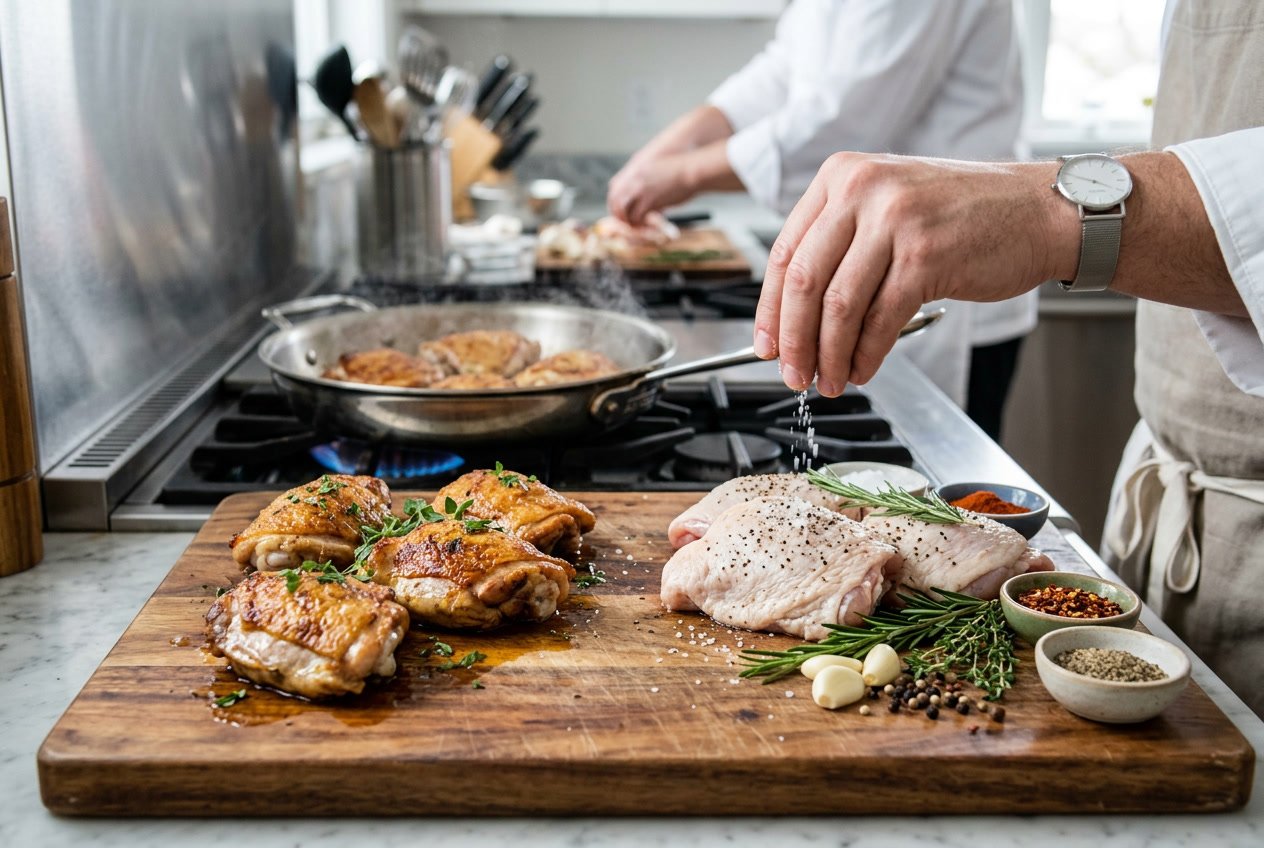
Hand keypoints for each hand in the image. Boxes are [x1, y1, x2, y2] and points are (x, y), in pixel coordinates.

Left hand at [607, 153, 697, 224]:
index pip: (614, 186)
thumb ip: (650, 184)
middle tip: (624, 222)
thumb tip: (653, 202)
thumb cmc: (683, 170)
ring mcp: (639, 190)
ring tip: (634, 227)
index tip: (621, 209)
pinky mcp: (648, 201)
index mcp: (635, 170)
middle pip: (614, 199)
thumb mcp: (660, 172)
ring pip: (622, 210)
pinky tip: (644, 227)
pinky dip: (638, 225)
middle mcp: (633, 179)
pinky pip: (636, 217)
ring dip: (627, 220)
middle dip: (617, 212)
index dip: (615, 200)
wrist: (692, 169)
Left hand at [755, 153, 1076, 395]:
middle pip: (804, 282)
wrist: (1038, 209)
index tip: (767, 346)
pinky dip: (865, 354)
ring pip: (838, 306)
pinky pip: (880, 320)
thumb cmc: (963, 214)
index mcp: (842, 176)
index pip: (786, 252)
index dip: (769, 309)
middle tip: (792, 374)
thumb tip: (795, 315)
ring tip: (829, 381)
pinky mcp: (925, 256)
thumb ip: (841, 243)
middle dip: (794, 340)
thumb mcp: (888, 205)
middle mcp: (863, 190)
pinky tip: (862, 369)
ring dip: (828, 355)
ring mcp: (895, 221)